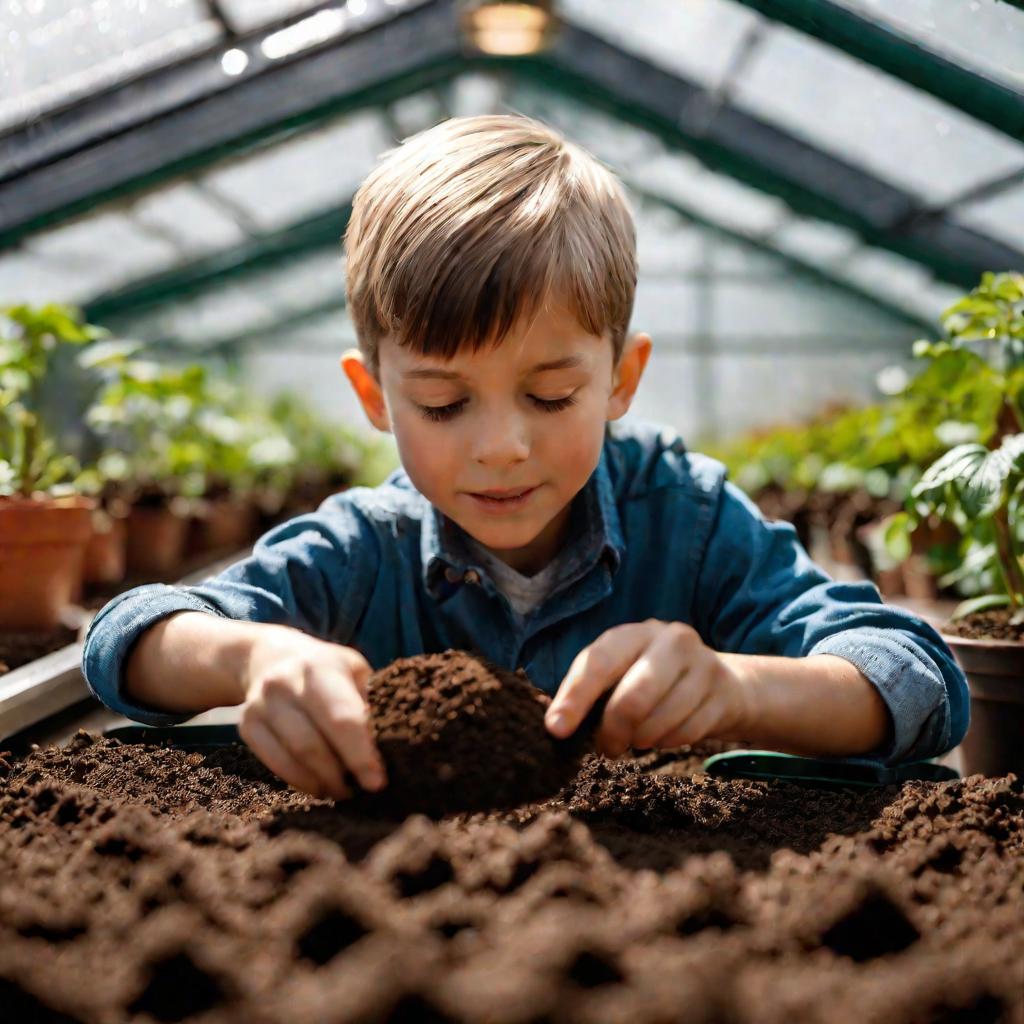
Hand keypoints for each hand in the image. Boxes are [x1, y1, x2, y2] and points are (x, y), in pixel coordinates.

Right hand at [238, 624, 385, 798]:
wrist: (270, 657)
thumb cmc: (326, 670)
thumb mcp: (353, 672)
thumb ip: (369, 703)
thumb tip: (393, 743)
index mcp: (320, 667)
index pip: (342, 719)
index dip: (360, 755)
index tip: (378, 782)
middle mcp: (285, 683)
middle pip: (313, 744)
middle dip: (342, 775)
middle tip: (364, 791)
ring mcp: (261, 705)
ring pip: (294, 758)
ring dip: (322, 782)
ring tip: (345, 790)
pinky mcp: (246, 726)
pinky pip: (275, 764)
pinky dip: (301, 781)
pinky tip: (319, 784)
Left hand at [544, 620, 752, 756]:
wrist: (724, 682)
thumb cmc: (654, 680)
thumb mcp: (623, 672)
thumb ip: (593, 692)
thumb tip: (557, 725)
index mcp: (634, 633)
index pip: (598, 663)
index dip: (574, 697)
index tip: (556, 729)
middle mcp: (670, 641)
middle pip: (632, 698)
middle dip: (612, 731)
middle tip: (606, 748)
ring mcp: (702, 664)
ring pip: (659, 721)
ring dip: (641, 740)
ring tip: (637, 738)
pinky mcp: (723, 693)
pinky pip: (687, 733)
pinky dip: (669, 742)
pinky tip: (665, 734)